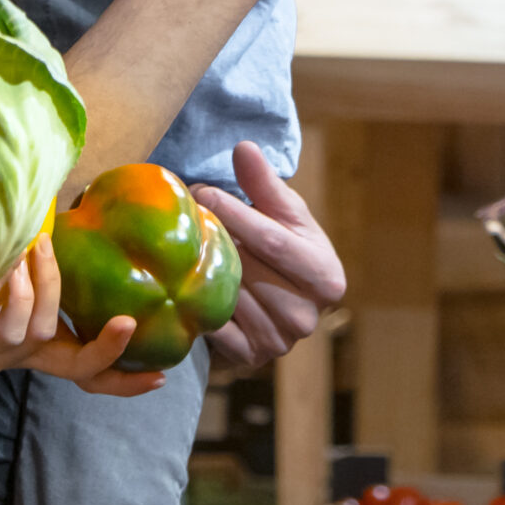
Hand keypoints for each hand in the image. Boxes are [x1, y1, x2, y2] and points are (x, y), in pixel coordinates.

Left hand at [0, 237, 165, 396]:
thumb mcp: (0, 277)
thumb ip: (30, 260)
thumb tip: (56, 205)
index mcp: (30, 345)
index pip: (84, 370)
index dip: (120, 376)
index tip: (160, 376)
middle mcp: (13, 357)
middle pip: (72, 367)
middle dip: (104, 349)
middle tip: (126, 322)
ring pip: (31, 330)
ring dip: (41, 287)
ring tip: (34, 245)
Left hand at [193, 143, 345, 373]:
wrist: (283, 297)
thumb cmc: (287, 245)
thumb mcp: (285, 213)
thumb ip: (265, 183)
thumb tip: (244, 148)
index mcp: (326, 277)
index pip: (273, 241)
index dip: (235, 214)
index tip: (201, 190)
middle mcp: (307, 316)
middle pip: (247, 270)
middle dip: (212, 238)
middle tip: (181, 214)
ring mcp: (279, 341)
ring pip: (228, 298)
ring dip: (198, 270)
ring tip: (178, 242)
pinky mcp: (250, 356)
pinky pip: (214, 327)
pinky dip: (196, 303)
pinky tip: (179, 279)